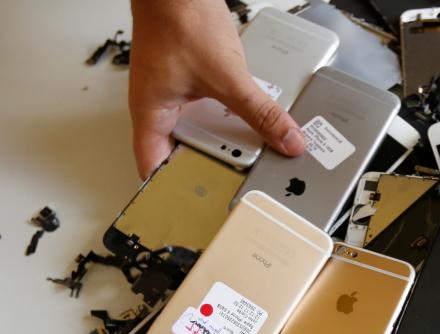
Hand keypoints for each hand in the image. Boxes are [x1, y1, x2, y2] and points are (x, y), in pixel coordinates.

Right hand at [128, 0, 304, 178]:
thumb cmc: (179, 20)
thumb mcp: (228, 77)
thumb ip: (260, 113)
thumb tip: (287, 140)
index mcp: (152, 115)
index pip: (154, 169)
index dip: (172, 193)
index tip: (197, 208)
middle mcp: (158, 108)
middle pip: (180, 154)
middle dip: (207, 169)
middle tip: (233, 185)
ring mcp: (172, 94)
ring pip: (196, 132)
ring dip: (219, 142)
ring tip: (245, 158)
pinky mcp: (187, 80)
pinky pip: (207, 110)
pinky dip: (226, 118)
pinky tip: (246, 122)